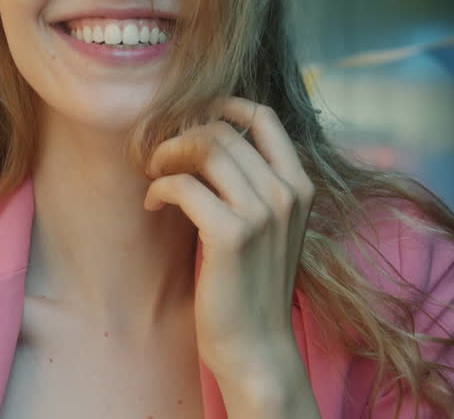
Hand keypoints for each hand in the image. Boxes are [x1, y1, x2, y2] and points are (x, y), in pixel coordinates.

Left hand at [143, 96, 315, 383]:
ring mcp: (263, 213)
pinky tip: (153, 204)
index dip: (222, 105)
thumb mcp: (269, 227)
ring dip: (167, 156)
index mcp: (300, 186)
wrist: (257, 348)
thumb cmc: (253, 287)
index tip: (190, 119)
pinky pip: (184, 185)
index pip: (264, 116)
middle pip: (224, 130)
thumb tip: (209, 139)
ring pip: (205, 148)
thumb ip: (255, 185)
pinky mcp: (231, 235)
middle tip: (159, 158)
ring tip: (154, 176)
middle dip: (181, 136)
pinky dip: (160, 188)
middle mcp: (287, 193)